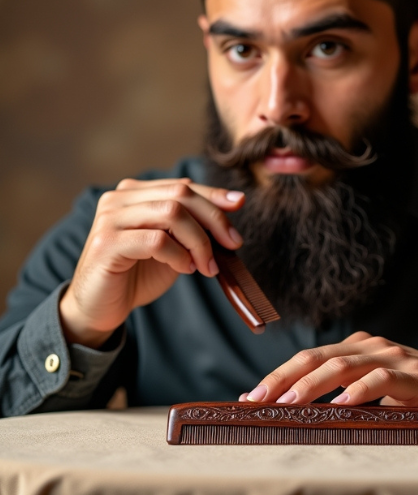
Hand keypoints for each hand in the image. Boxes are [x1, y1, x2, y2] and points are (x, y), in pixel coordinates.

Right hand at [59, 177, 244, 347]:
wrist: (101, 308)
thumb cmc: (138, 275)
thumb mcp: (174, 245)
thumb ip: (194, 225)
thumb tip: (234, 202)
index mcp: (136, 193)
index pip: (182, 186)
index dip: (214, 194)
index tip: (239, 204)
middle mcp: (120, 198)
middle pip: (181, 195)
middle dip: (214, 219)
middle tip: (232, 245)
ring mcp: (110, 218)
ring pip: (171, 213)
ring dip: (199, 241)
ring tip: (207, 265)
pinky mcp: (107, 243)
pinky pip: (156, 240)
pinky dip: (179, 255)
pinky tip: (185, 269)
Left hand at [241, 331, 417, 412]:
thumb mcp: (378, 391)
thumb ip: (346, 395)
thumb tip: (301, 416)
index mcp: (359, 348)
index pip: (310, 357)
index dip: (278, 375)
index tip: (250, 397)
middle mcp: (371, 346)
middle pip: (317, 357)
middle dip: (282, 378)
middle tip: (256, 400)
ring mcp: (393, 358)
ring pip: (342, 366)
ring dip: (310, 385)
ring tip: (286, 404)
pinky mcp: (413, 375)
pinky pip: (380, 380)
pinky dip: (357, 391)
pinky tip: (340, 405)